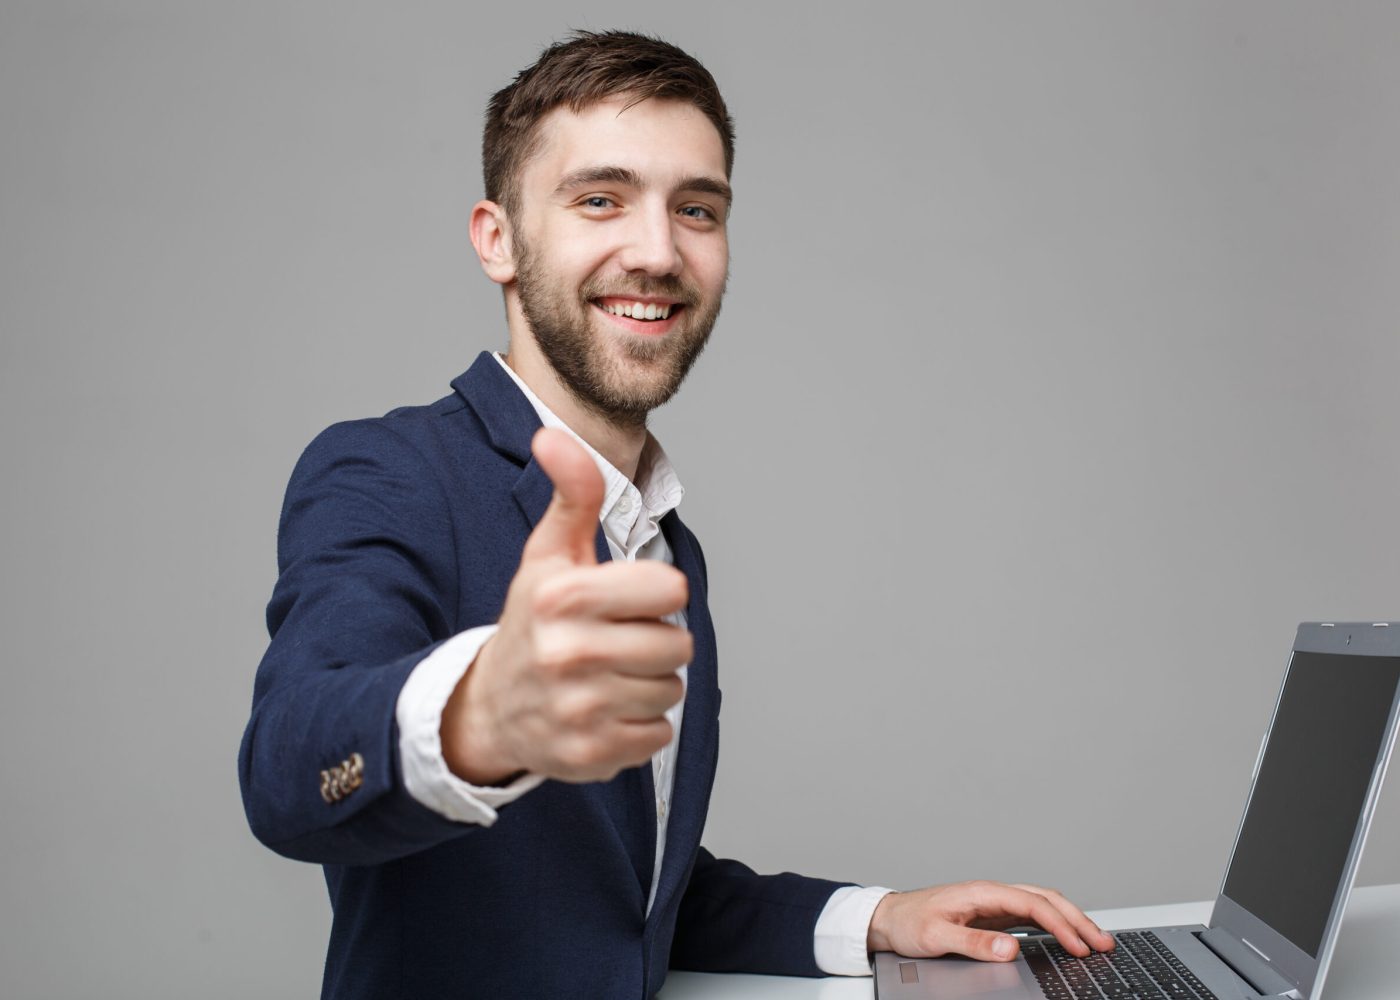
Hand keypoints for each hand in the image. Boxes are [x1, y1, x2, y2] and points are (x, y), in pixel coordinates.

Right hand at [440, 428, 691, 784]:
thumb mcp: (548, 554)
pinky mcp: (591, 754)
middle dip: (655, 641)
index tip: (628, 599)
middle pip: (676, 644)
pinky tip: (604, 710)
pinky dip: (639, 725)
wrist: (489, 707)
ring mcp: (579, 709)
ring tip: (608, 675)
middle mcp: (567, 654)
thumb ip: (570, 494)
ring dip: (649, 683)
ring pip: (671, 690)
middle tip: (615, 641)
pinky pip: (658, 734)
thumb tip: (551, 436)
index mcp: (560, 597)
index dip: (655, 592)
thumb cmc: (531, 622)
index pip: (669, 589)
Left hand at [866, 880, 1114, 961]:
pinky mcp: (993, 916)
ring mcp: (994, 904)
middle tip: (1104, 943)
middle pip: (1046, 899)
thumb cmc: (909, 922)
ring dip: (1071, 920)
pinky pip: (1032, 916)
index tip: (1079, 948)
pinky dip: (1055, 925)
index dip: (1060, 926)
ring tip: (1096, 941)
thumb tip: (1011, 948)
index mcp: (982, 893)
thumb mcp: (936, 936)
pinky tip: (1067, 938)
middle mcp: (992, 894)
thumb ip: (974, 943)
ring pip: (1043, 905)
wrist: (889, 918)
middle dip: (1078, 920)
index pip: (1033, 905)